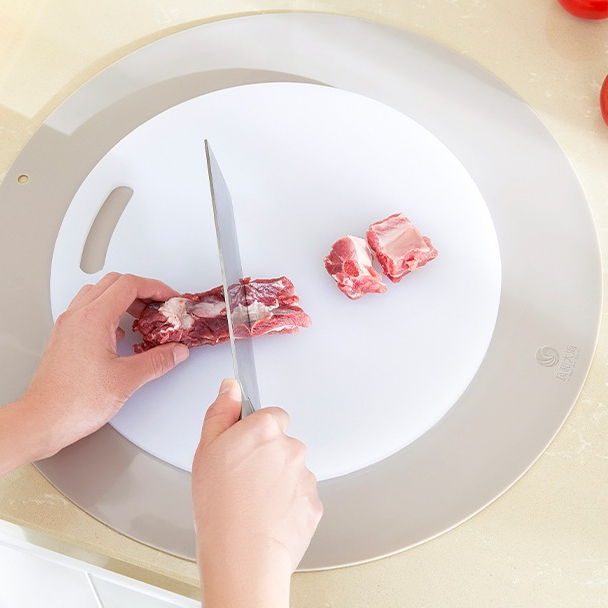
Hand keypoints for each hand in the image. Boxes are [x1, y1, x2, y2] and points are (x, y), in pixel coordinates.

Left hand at [18, 272, 188, 461]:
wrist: (43, 421)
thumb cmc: (73, 402)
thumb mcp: (127, 379)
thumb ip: (157, 361)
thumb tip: (175, 352)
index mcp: (93, 319)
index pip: (129, 284)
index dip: (155, 287)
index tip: (169, 298)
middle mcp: (77, 317)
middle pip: (114, 283)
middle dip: (142, 290)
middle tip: (159, 305)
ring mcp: (68, 326)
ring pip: (99, 293)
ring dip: (123, 299)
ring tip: (142, 317)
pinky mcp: (64, 338)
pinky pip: (88, 311)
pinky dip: (109, 312)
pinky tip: (120, 333)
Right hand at [192, 379, 322, 607]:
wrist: (243, 556)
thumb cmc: (220, 507)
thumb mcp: (205, 450)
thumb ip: (221, 412)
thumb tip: (230, 388)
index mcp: (265, 429)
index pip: (272, 415)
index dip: (257, 431)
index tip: (246, 448)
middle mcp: (291, 448)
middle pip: (282, 444)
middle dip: (267, 458)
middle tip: (244, 481)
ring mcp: (306, 477)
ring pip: (292, 472)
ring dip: (278, 482)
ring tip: (253, 504)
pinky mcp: (314, 504)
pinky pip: (301, 497)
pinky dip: (288, 505)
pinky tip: (267, 517)